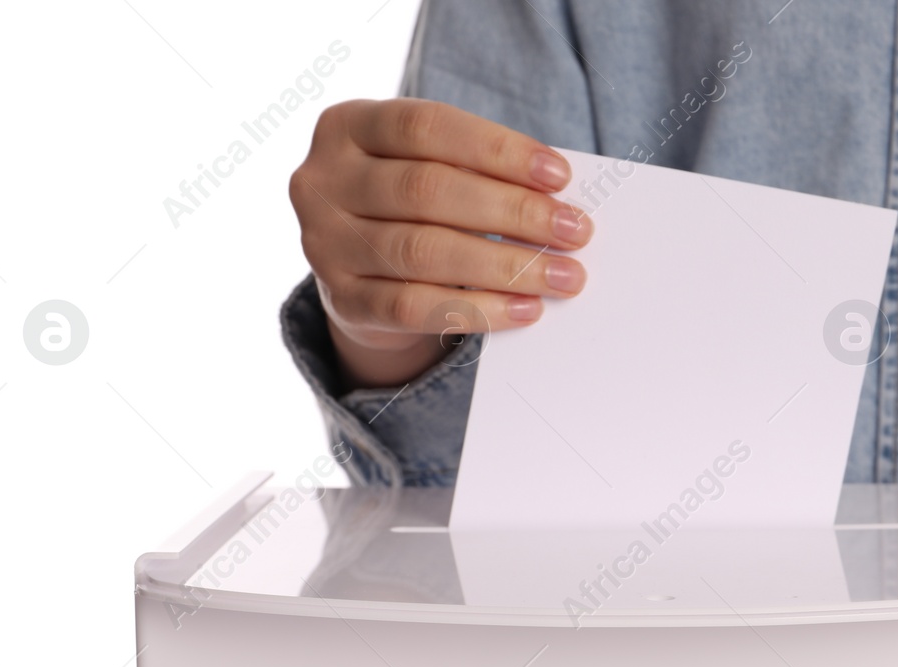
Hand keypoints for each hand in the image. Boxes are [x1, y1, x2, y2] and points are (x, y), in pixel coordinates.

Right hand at [289, 99, 591, 387]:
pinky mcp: (341, 301)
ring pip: (423, 252)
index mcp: (347, 126)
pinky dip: (478, 310)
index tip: (559, 175)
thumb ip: (474, 174)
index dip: (497, 150)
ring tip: (563, 276)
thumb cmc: (411, 206)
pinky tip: (525, 309)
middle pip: (428, 190)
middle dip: (513, 212)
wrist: (358, 274)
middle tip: (574, 231)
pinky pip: (414, 308)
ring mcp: (324, 244)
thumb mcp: (429, 169)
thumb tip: (555, 203)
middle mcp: (322, 181)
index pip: (427, 127)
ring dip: (505, 266)